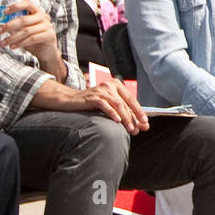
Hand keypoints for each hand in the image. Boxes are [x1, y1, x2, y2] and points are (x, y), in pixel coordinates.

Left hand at [0, 0, 64, 79]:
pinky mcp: (50, 36)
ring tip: (4, 43)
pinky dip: (20, 43)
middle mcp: (44, 17)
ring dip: (12, 37)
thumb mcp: (18, 29)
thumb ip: (7, 21)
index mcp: (36, 11)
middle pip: (24, 19)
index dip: (15, 6)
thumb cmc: (32, 39)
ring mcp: (48, 26)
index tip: (4, 13)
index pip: (27, 4)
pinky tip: (13, 46)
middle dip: (8, 26)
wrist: (45, 52)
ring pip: (27, 30)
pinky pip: (32, 39)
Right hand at [32, 78, 148, 134]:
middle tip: (138, 129)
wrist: (69, 101)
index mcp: (116, 85)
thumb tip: (143, 126)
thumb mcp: (110, 107)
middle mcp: (110, 85)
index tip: (145, 122)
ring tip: (130, 129)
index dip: (139, 111)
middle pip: (126, 102)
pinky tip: (117, 121)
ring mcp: (101, 90)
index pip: (131, 99)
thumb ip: (125, 114)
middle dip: (133, 117)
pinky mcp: (92, 97)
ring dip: (125, 118)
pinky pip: (105, 105)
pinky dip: (112, 113)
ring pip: (118, 104)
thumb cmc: (91, 104)